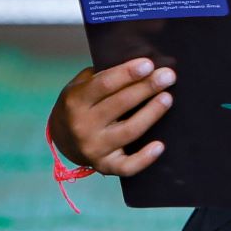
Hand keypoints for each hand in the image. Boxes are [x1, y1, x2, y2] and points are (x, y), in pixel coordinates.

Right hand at [49, 57, 174, 177]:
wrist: (62, 139)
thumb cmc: (81, 105)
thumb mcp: (81, 86)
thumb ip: (103, 75)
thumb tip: (141, 65)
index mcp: (75, 101)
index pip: (104, 85)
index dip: (127, 74)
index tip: (148, 64)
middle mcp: (83, 126)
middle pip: (120, 104)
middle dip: (146, 88)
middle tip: (168, 76)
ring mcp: (94, 148)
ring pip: (129, 131)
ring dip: (151, 113)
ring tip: (167, 98)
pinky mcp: (105, 165)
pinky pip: (127, 166)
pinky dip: (144, 158)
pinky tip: (160, 146)